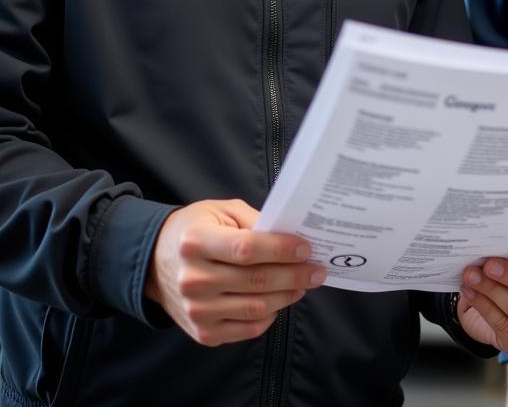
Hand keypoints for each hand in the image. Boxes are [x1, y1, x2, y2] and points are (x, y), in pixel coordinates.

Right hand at [144, 199, 325, 345]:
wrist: (154, 262)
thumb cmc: (195, 230)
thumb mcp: (221, 212)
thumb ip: (255, 221)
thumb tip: (291, 236)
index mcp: (196, 242)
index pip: (247, 249)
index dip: (281, 249)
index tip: (306, 248)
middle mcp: (193, 279)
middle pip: (256, 281)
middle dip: (295, 275)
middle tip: (317, 269)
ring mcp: (196, 310)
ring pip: (255, 308)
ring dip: (287, 296)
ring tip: (304, 283)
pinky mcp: (202, 332)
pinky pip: (246, 329)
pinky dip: (269, 316)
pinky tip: (279, 300)